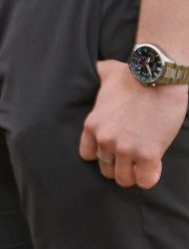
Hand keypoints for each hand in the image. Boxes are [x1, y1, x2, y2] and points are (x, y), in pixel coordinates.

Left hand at [80, 60, 188, 188]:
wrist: (159, 78)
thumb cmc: (134, 75)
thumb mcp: (106, 72)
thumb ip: (97, 74)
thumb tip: (96, 67)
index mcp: (92, 124)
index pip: (88, 155)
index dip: (102, 155)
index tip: (114, 150)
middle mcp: (105, 139)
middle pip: (106, 170)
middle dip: (120, 166)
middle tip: (132, 158)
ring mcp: (126, 148)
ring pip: (124, 179)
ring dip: (134, 174)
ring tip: (143, 165)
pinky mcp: (148, 154)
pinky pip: (145, 181)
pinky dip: (150, 177)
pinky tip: (154, 166)